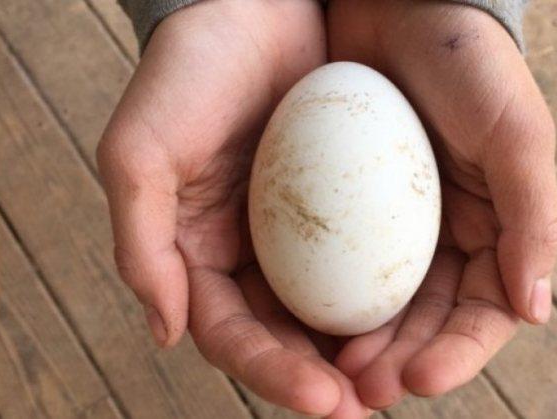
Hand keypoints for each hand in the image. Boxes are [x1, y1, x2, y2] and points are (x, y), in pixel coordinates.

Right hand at [97, 1, 368, 415]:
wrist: (251, 10)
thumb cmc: (188, 75)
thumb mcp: (142, 152)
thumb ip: (142, 242)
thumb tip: (166, 330)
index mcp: (198, 257)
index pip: (233, 335)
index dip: (273, 373)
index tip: (323, 397)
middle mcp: (248, 257)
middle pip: (285, 338)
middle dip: (323, 379)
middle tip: (368, 404)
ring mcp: (294, 237)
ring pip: (327, 312)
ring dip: (361, 350)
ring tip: (402, 376)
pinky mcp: (338, 209)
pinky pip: (363, 262)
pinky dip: (382, 294)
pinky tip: (413, 313)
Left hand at [327, 0, 556, 408]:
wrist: (400, 6)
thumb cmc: (468, 64)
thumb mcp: (514, 132)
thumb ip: (531, 217)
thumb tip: (533, 310)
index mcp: (492, 230)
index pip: (481, 313)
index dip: (455, 354)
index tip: (416, 377)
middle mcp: (441, 237)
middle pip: (423, 322)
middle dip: (396, 361)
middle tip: (362, 388)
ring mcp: (389, 227)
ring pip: (375, 305)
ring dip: (356, 344)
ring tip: (329, 371)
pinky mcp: (341, 209)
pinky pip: (330, 264)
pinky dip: (320, 297)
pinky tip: (299, 318)